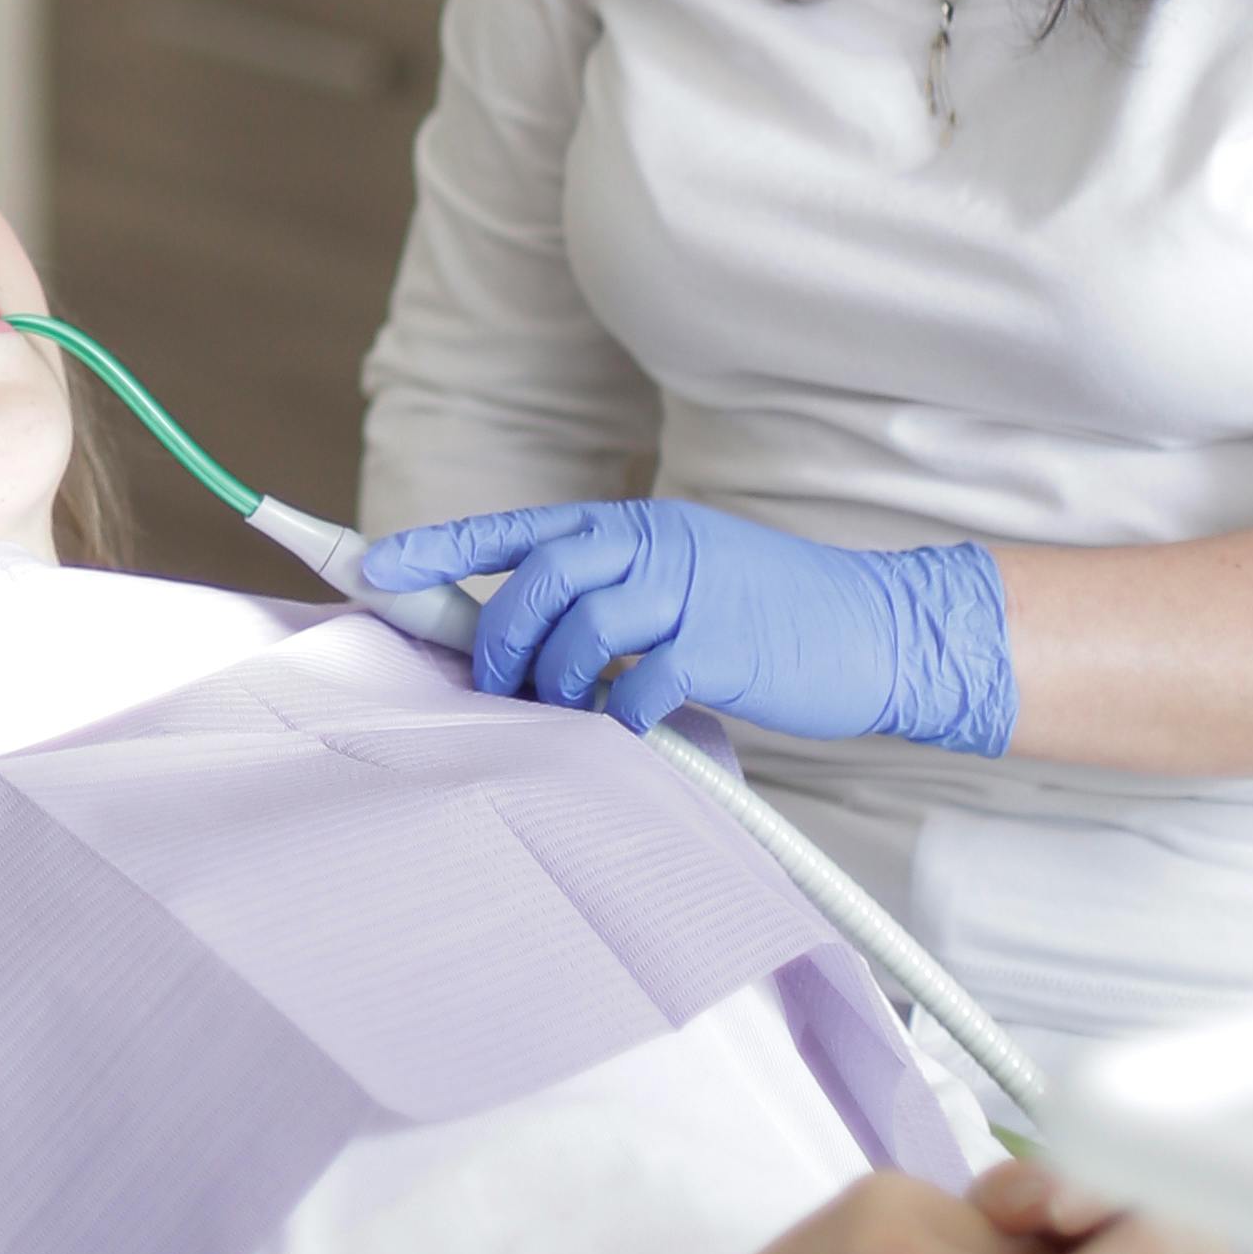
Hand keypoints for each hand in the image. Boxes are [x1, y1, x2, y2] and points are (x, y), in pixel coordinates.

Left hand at [364, 497, 1013, 752]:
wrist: (878, 629)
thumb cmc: (768, 615)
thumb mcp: (685, 576)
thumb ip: (609, 592)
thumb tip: (519, 631)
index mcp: (635, 524)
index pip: (517, 526)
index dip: (439, 547)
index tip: (374, 565)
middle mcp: (655, 545)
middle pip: (538, 579)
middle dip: (499, 638)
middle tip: (495, 684)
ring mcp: (690, 593)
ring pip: (578, 632)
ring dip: (554, 683)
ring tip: (564, 711)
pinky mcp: (721, 648)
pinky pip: (638, 686)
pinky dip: (621, 716)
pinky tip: (632, 728)